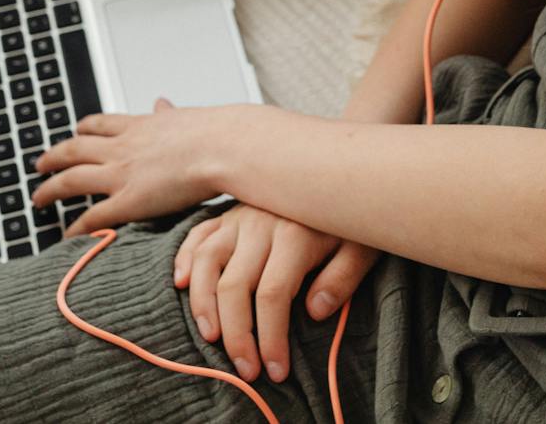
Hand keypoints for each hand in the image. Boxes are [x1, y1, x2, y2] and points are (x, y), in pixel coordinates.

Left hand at [30, 97, 237, 234]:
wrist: (223, 146)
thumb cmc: (216, 133)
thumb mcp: (185, 116)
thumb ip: (169, 114)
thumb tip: (162, 102)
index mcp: (139, 126)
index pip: (101, 124)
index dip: (83, 129)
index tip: (75, 132)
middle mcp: (123, 147)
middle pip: (74, 149)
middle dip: (53, 157)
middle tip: (39, 164)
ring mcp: (121, 173)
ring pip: (72, 180)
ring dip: (51, 189)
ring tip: (38, 199)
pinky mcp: (128, 201)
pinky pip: (92, 217)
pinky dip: (76, 228)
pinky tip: (66, 237)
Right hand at [172, 203, 379, 385]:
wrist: (342, 174)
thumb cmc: (352, 221)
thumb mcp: (363, 247)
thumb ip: (342, 279)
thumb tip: (313, 312)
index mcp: (294, 235)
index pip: (272, 295)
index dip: (270, 338)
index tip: (275, 371)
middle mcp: (260, 224)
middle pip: (234, 285)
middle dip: (237, 335)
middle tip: (245, 370)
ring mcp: (240, 217)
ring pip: (207, 261)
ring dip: (203, 303)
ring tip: (210, 338)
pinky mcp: (228, 213)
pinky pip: (197, 234)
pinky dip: (185, 259)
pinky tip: (182, 285)